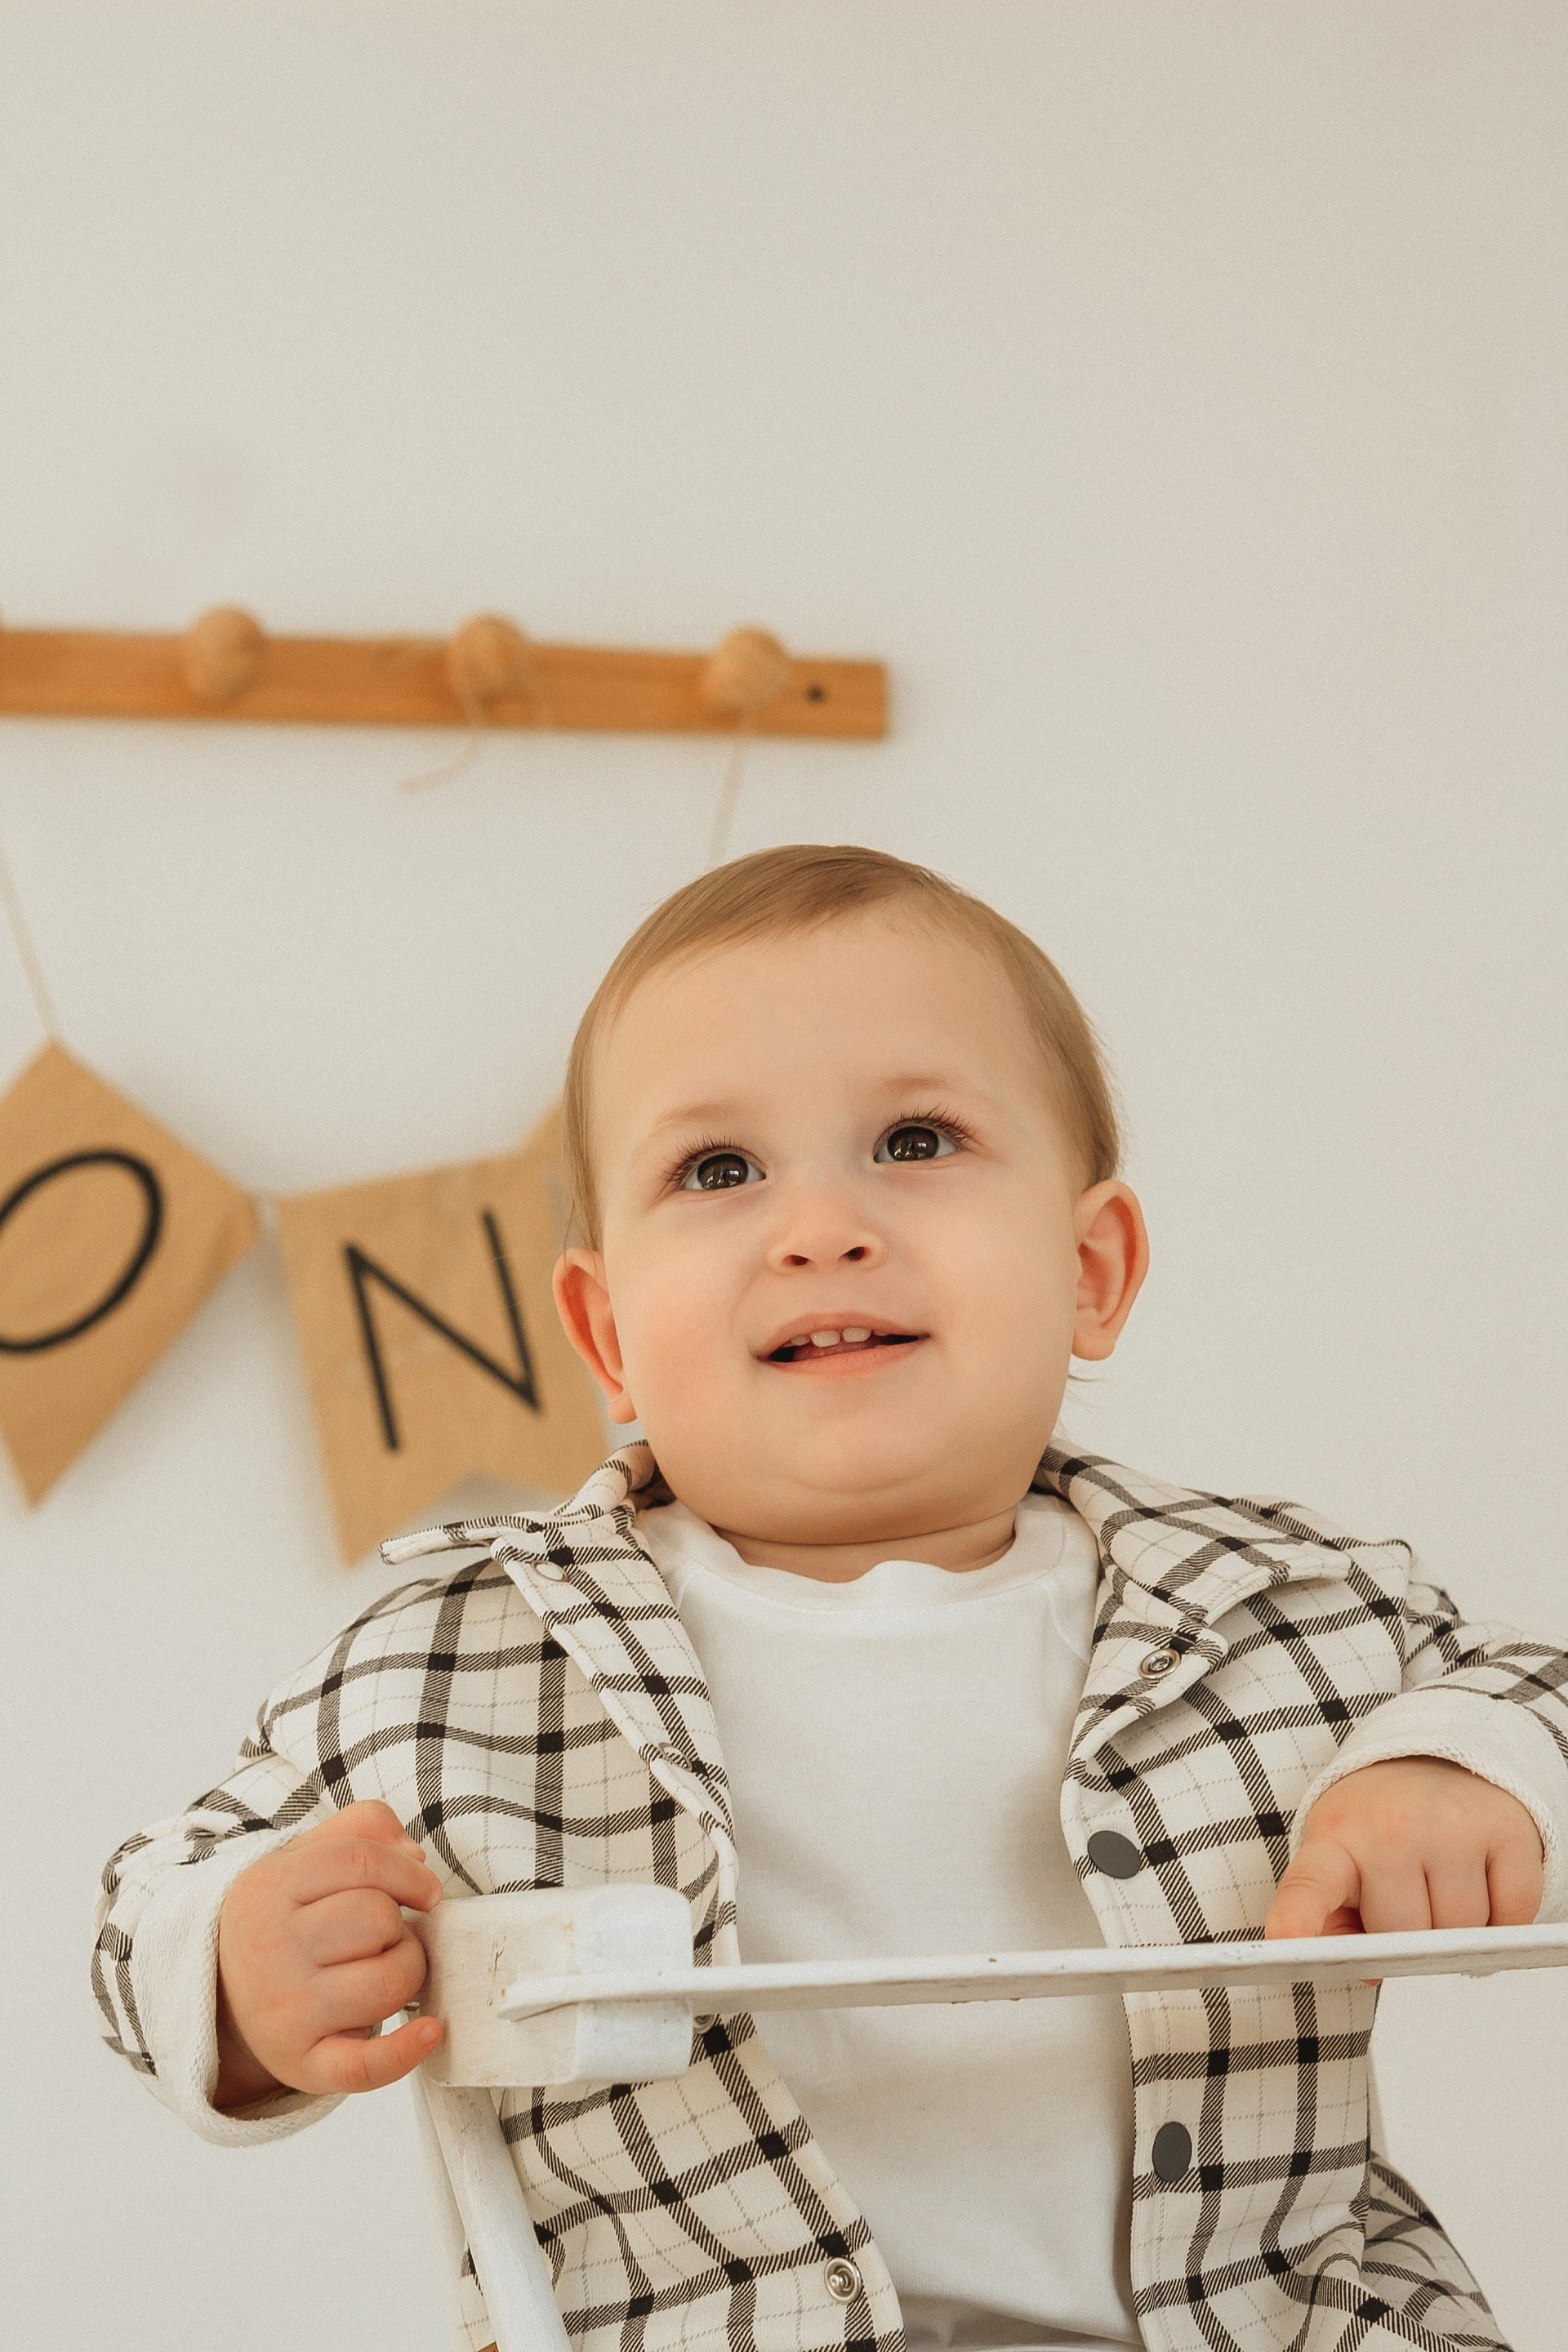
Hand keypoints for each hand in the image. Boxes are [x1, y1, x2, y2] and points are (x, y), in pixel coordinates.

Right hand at [214, 1799, 443, 2107]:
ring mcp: (283, 2011)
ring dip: (408, 1971)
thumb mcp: (303, 1856)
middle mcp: (270, 1949)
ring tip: (383, 1968)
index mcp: (269, 1887)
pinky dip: (404, 2053)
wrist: (221, 1995)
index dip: (407, 1871)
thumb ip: (361, 1828)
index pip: (361, 1860)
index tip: (424, 1888)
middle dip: (399, 1923)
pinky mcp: (301, 2064)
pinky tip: (429, 2032)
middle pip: (379, 1919)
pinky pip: (364, 2066)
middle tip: (381, 1936)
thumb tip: (414, 1856)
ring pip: (388, 1981)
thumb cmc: (284, 1918)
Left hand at [1264, 1757, 1542, 1940]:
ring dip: (1454, 1929)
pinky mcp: (1507, 1832)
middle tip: (1403, 1894)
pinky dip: (1500, 1918)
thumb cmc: (1378, 1824)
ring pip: (1461, 1934)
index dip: (1297, 1918)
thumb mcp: (1335, 1860)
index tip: (1283, 1943)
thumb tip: (1364, 1966)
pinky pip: (1511, 1919)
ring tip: (1438, 1881)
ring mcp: (1452, 1827)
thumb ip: (1330, 1921)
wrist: (1433, 1760)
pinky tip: (1477, 1881)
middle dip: (1406, 1936)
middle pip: (1404, 1938)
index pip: (1310, 1886)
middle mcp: (1392, 1828)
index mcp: (1336, 1839)